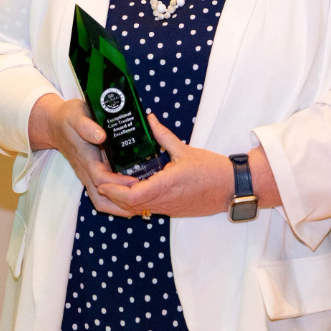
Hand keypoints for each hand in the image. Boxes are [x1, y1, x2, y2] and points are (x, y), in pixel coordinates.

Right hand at [29, 94, 134, 215]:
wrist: (55, 124)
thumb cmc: (67, 118)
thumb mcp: (75, 116)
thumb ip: (86, 126)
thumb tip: (101, 136)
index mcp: (85, 158)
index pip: (100, 178)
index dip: (117, 183)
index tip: (135, 181)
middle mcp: (87, 171)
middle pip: (101, 198)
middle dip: (121, 204)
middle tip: (143, 199)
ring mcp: (89, 174)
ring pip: (101, 199)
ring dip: (119, 206)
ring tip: (141, 203)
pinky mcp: (93, 172)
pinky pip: (103, 192)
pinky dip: (117, 198)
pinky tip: (134, 193)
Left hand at [97, 114, 234, 217]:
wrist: (231, 188)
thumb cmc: (211, 170)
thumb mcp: (185, 150)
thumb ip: (163, 136)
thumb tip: (149, 119)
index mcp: (166, 186)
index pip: (132, 195)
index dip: (114, 190)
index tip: (101, 180)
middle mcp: (163, 201)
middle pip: (129, 206)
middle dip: (111, 195)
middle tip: (99, 180)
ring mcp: (167, 208)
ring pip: (137, 210)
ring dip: (121, 200)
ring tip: (110, 185)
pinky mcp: (172, 211)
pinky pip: (147, 209)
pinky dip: (134, 202)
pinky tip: (130, 190)